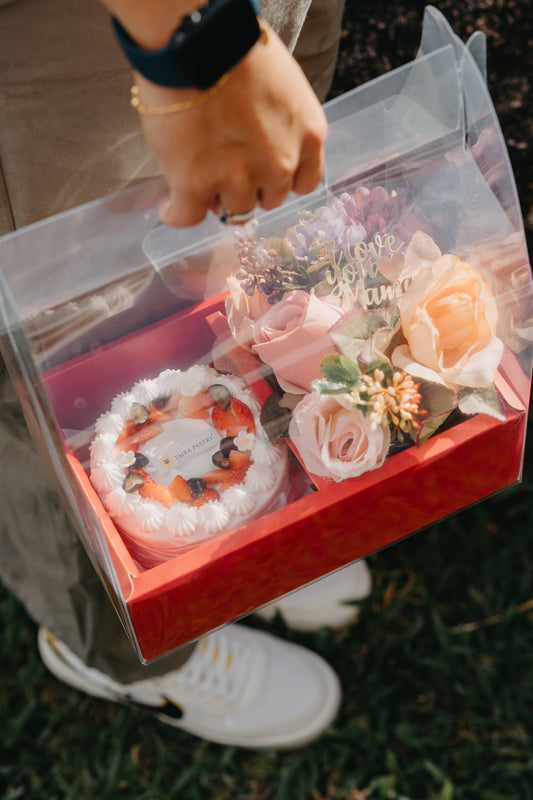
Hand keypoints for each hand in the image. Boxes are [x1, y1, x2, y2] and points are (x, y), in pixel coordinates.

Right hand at [132, 22, 327, 227]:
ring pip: (232, 209)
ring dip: (216, 196)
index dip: (280, 180)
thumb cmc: (237, 46)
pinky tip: (170, 205)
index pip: (304, 183)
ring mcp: (238, 178)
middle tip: (225, 167)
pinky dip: (177, 212)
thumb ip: (281, 123)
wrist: (197, 38)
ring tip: (196, 174)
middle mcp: (279, 164)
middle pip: (268, 199)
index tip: (264, 173)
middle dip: (249, 187)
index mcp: (308, 136)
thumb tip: (256, 139)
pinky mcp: (195, 185)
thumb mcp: (283, 86)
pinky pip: (187, 216)